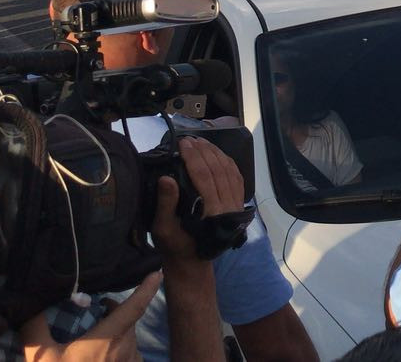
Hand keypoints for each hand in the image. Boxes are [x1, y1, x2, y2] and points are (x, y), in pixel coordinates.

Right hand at [21, 270, 159, 360]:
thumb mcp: (39, 356)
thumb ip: (34, 327)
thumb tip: (28, 305)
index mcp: (106, 340)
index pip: (133, 308)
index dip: (146, 289)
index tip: (156, 273)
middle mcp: (123, 351)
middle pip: (128, 323)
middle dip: (117, 312)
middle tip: (100, 309)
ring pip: (129, 341)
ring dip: (118, 333)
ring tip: (98, 334)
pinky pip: (129, 358)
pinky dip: (120, 351)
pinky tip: (102, 357)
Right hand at [150, 136, 244, 261]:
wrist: (193, 262)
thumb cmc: (175, 246)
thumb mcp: (163, 229)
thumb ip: (166, 203)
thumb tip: (166, 177)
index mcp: (213, 214)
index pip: (205, 177)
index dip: (194, 157)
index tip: (183, 143)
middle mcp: (229, 208)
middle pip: (219, 170)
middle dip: (204, 151)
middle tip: (189, 139)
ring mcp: (236, 205)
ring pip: (230, 172)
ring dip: (216, 153)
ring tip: (201, 142)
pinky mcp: (238, 204)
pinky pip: (236, 178)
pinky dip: (227, 162)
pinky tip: (217, 153)